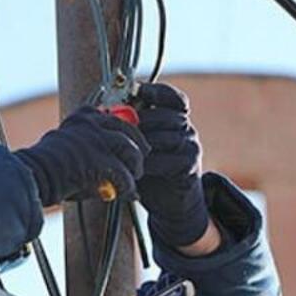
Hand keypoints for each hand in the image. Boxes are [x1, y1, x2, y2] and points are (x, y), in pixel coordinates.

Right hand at [16, 106, 149, 206]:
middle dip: (138, 147)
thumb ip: (87, 143)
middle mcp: (93, 123)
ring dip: (135, 168)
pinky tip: (126, 194)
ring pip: (131, 151)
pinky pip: (124, 175)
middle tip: (140, 160)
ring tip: (133, 179)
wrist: (32, 175)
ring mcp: (98, 141)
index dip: (125, 131)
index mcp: (83, 116)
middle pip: (128, 131)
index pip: (114, 117)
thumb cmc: (45, 165)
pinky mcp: (101, 162)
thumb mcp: (67, 142)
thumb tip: (105, 159)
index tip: (130, 140)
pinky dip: (128, 187)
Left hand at [135, 83, 211, 247]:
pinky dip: (152, 164)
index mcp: (174, 119)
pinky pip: (170, 160)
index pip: (174, 98)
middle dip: (144, 121)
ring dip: (145, 144)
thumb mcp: (137, 145)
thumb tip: (104, 109)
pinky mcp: (190, 166)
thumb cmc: (148, 169)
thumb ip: (129, 127)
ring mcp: (191, 147)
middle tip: (123, 129)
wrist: (167, 202)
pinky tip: (139, 169)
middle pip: (168, 115)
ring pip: (169, 136)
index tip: (140, 92)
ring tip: (127, 151)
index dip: (158, 92)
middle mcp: (186, 129)